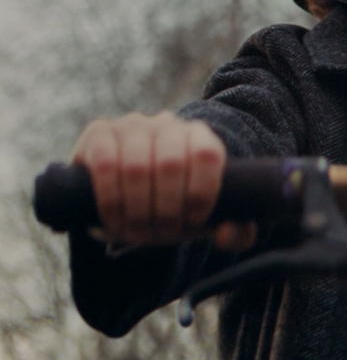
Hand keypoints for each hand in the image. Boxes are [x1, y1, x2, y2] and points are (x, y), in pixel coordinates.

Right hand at [70, 111, 253, 248]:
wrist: (129, 192)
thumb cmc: (176, 205)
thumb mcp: (207, 221)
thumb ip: (235, 233)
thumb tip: (226, 233)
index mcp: (201, 137)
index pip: (208, 155)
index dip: (201, 192)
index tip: (194, 222)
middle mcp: (168, 125)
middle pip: (171, 164)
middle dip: (166, 210)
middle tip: (161, 234)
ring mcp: (132, 126)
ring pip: (136, 166)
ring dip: (136, 210)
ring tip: (138, 233)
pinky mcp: (99, 133)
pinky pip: (104, 163)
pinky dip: (110, 199)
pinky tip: (114, 220)